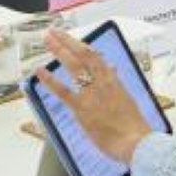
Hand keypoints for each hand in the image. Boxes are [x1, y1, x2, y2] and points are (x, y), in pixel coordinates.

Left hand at [36, 28, 154, 161]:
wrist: (136, 142)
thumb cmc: (134, 126)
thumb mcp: (127, 100)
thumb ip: (116, 83)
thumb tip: (112, 69)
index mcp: (114, 80)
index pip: (94, 56)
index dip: (80, 45)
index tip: (69, 38)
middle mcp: (102, 82)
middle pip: (82, 54)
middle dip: (66, 41)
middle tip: (52, 32)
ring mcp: (91, 94)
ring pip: (73, 65)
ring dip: (59, 50)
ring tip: (47, 40)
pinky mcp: (82, 109)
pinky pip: (63, 91)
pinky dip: (50, 79)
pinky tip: (39, 71)